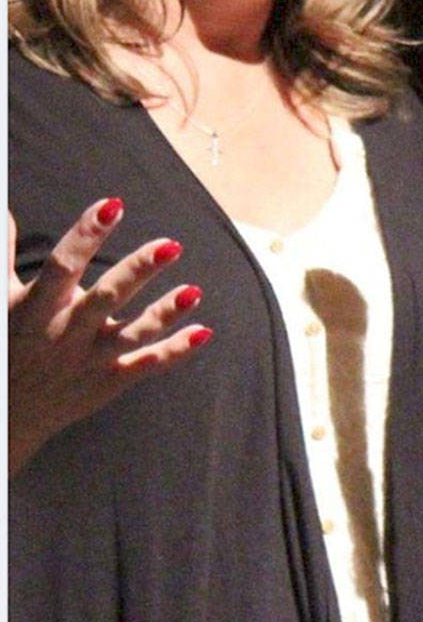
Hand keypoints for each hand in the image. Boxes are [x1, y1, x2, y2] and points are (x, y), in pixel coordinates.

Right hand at [9, 199, 211, 476]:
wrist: (4, 415)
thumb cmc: (4, 342)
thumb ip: (1, 253)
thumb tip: (4, 209)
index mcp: (37, 308)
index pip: (62, 267)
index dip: (85, 236)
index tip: (113, 205)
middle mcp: (66, 334)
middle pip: (106, 299)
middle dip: (137, 271)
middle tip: (171, 245)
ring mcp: (90, 360)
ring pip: (132, 336)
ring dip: (165, 315)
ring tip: (195, 291)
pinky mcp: (109, 380)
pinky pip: (147, 365)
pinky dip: (176, 351)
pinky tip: (204, 331)